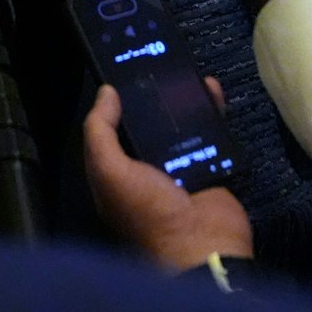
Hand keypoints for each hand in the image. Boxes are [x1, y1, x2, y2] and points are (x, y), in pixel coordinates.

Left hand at [84, 83, 251, 271]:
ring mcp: (180, 170)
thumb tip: (106, 92)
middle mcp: (147, 172)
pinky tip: (211, 90)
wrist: (203, 244)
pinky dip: (211, 111)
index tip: (121, 72)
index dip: (114, 105)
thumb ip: (100, 131)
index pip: (111, 132)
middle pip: (148, 125)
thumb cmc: (149, 212)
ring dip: (184, 99)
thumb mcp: (110, 172)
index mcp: (117, 175)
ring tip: (184, 73)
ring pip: (180, 125)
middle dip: (152, 98)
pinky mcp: (210, 168)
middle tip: (157, 66)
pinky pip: (209, 133)